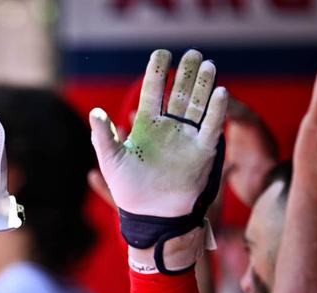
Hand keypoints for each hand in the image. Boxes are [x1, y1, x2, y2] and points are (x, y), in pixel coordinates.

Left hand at [90, 49, 226, 218]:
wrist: (151, 216)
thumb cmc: (128, 190)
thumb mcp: (111, 161)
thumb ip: (102, 137)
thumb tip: (95, 113)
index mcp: (146, 125)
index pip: (154, 91)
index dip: (158, 72)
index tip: (162, 53)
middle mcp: (168, 127)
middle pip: (180, 93)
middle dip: (187, 73)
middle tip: (194, 53)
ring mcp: (186, 138)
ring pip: (198, 105)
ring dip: (204, 85)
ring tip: (209, 65)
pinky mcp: (202, 151)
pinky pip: (212, 127)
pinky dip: (217, 111)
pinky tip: (221, 92)